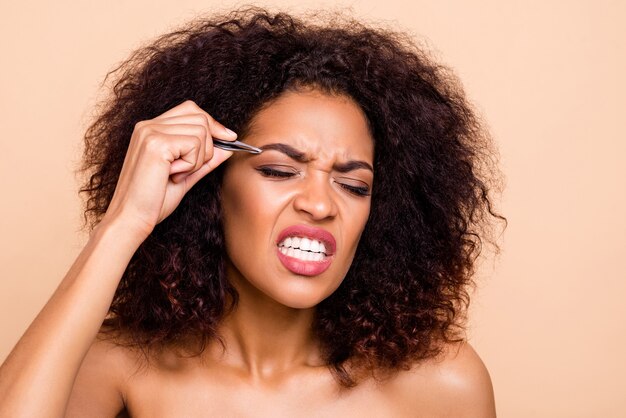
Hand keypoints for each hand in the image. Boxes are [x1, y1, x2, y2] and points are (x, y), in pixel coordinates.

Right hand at [100, 100, 235, 237]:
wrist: (130, 219)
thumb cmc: (153, 202)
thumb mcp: (185, 176)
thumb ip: (205, 159)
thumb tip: (229, 145)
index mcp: (150, 129)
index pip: (191, 109)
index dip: (212, 123)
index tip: (229, 138)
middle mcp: (148, 125)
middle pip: (200, 117)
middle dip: (207, 146)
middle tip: (188, 169)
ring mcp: (150, 131)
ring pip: (201, 131)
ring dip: (198, 158)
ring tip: (176, 174)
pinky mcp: (156, 143)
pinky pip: (194, 144)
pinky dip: (191, 164)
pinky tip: (172, 175)